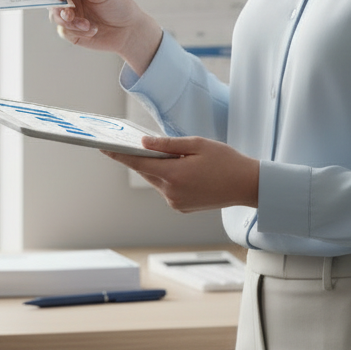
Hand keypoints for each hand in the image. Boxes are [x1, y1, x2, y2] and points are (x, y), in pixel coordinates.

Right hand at [48, 0, 162, 74]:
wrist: (130, 31)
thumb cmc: (119, 6)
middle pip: (51, 0)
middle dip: (58, 8)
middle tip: (67, 14)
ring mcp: (70, 15)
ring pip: (55, 17)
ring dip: (70, 22)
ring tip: (86, 25)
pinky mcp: (72, 31)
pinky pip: (64, 32)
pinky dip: (77, 32)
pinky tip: (92, 30)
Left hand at [103, 136, 258, 212]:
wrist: (247, 186)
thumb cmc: (225, 161)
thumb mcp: (196, 144)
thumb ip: (167, 144)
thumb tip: (144, 142)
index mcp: (174, 175)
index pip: (138, 163)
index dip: (119, 154)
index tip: (103, 147)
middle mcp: (171, 192)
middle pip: (146, 171)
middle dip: (138, 157)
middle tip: (129, 143)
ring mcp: (176, 202)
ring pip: (155, 180)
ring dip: (155, 167)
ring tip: (159, 152)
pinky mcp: (182, 207)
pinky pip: (165, 188)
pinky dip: (165, 177)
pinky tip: (175, 167)